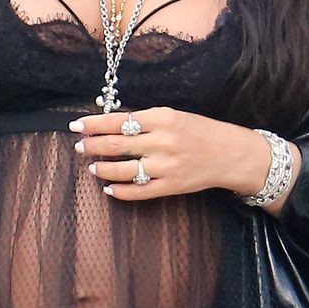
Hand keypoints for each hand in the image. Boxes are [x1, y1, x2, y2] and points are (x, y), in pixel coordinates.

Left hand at [71, 108, 287, 202]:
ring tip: (92, 167)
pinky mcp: (171, 186)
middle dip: (92, 146)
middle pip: (116, 145)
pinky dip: (119, 191)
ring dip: (102, 169)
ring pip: (123, 170)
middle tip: (79, 145)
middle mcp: (163, 142)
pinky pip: (138, 191)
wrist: (231, 154)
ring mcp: (166, 166)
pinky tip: (109, 188)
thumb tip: (110, 124)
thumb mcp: (174, 115)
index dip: (94, 124)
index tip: (77, 125)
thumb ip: (145, 120)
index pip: (119, 121)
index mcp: (163, 118)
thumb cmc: (200, 131)